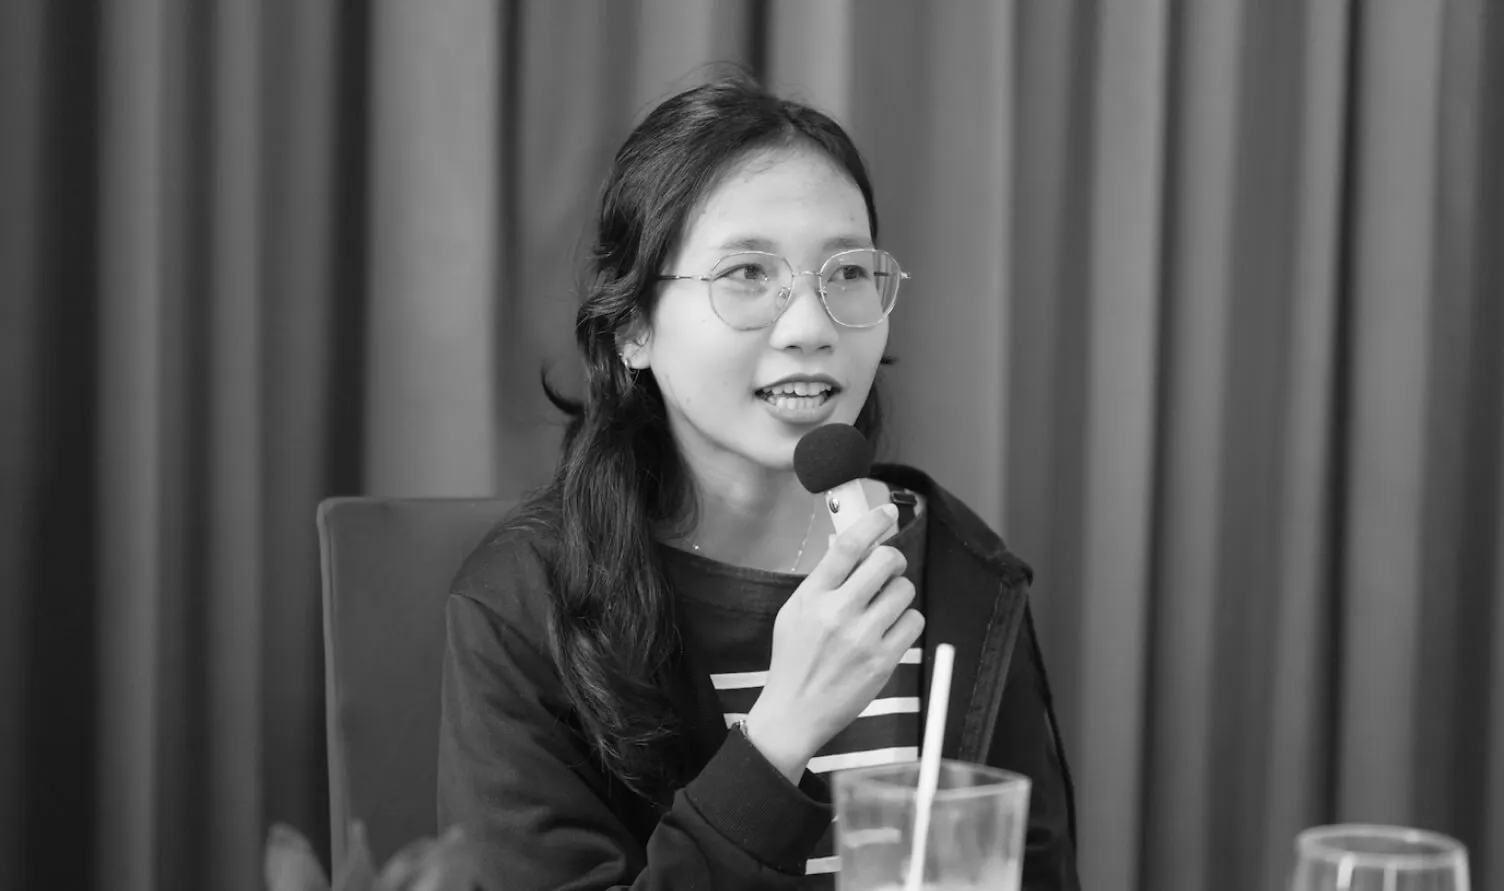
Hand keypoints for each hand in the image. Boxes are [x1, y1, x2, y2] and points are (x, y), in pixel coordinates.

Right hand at [743, 503, 924, 781]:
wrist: (795, 711)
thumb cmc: (794, 659)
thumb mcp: (795, 611)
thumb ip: (822, 580)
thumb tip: (846, 545)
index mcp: (812, 596)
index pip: (848, 545)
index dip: (872, 521)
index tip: (886, 511)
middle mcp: (838, 613)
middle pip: (885, 561)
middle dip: (892, 559)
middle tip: (887, 569)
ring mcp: (862, 638)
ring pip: (904, 590)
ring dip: (899, 593)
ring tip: (883, 608)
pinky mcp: (882, 661)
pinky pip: (914, 621)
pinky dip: (906, 621)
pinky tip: (890, 630)